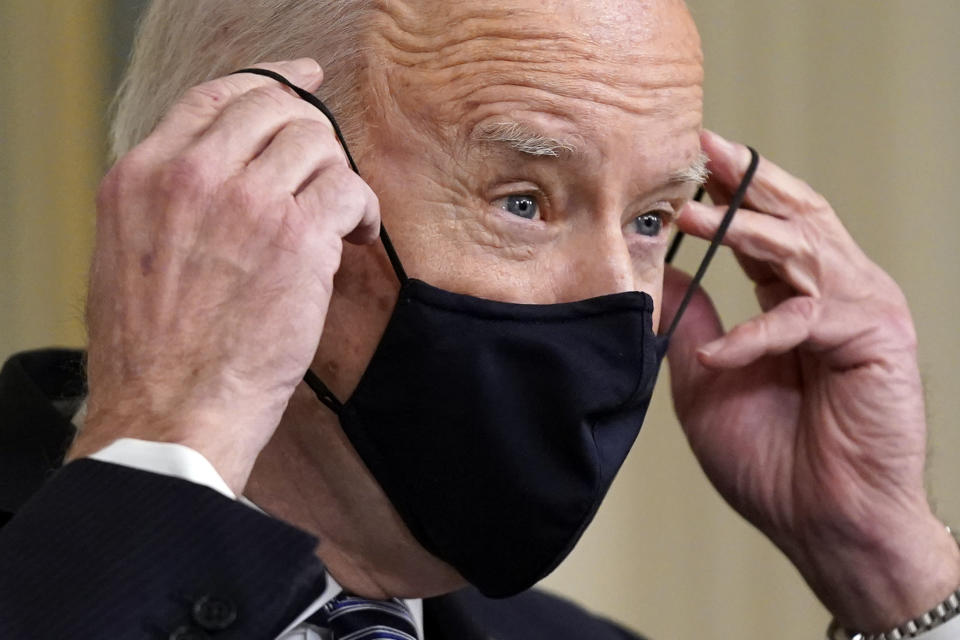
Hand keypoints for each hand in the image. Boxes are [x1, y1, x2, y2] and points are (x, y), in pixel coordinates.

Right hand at [69, 59, 379, 493]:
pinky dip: (363, 209)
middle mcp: (192, 177)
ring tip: (340, 217)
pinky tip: (357, 237)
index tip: (303, 85)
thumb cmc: (151, 354)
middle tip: (326, 170)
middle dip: (313, 134)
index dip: (270, 84)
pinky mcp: (297, 240)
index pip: (216, 97)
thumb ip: (169, 201)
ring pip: (318, 145)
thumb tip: (224, 173)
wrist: (168, 413)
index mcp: (144, 177)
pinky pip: (349, 190)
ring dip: (338, 177)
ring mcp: (246, 204)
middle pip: (276, 110)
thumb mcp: (127, 255)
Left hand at [662, 130, 959, 630]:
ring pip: (803, 246)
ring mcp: (860, 309)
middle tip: (698, 147)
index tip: (680, 163)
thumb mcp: (707, 378)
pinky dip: (759, 335)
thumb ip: (691, 319)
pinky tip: (721, 356)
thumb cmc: (771, 459)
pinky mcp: (876, 338)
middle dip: (744, 181)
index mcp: (793, 299)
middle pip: (792, 215)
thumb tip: (660, 268)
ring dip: (744, 228)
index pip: (760, 229)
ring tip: (691, 213)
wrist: (825, 523)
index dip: (724, 194)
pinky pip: (808, 316)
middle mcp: (832, 293)